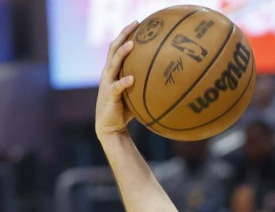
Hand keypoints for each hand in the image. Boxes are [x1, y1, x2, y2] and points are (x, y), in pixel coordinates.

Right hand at [95, 22, 138, 138]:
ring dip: (122, 54)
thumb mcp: (135, 92)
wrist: (111, 127)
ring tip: (131, 45)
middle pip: (113, 49)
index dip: (126, 34)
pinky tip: (132, 79)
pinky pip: (117, 87)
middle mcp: (108, 74)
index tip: (138, 22)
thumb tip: (167, 75)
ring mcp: (107, 84)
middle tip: (135, 24)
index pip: (117, 47)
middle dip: (123, 35)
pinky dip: (124, 82)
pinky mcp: (109, 96)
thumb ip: (144, 82)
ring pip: (112, 64)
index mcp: (113, 70)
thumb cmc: (125, 109)